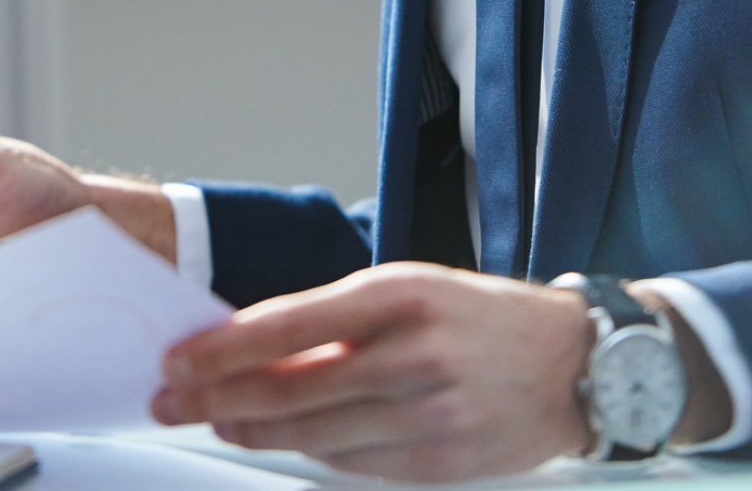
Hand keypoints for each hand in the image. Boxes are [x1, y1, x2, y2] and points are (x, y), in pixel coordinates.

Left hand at [149, 263, 595, 481]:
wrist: (578, 364)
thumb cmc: (482, 317)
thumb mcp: (410, 289)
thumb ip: (336, 319)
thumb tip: (252, 344)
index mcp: (398, 294)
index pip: (286, 324)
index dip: (222, 348)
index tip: (179, 358)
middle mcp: (412, 353)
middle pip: (289, 388)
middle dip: (218, 397)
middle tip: (173, 400)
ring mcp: (428, 413)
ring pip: (314, 433)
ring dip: (253, 431)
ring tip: (217, 422)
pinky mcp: (441, 462)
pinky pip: (356, 464)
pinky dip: (314, 453)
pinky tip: (284, 441)